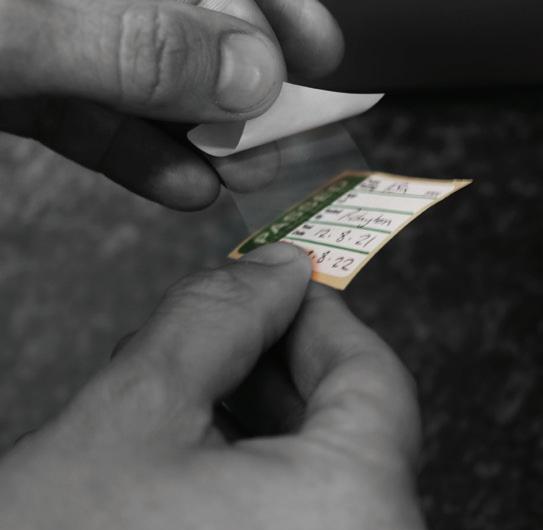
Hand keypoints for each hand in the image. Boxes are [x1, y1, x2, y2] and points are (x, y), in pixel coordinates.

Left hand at [0, 0, 343, 208]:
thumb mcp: (24, 26)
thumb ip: (140, 46)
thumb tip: (252, 75)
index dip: (273, 5)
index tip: (318, 52)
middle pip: (186, 32)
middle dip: (242, 89)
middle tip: (287, 137)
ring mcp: (51, 40)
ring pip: (146, 87)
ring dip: (200, 138)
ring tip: (242, 178)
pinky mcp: (23, 88)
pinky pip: (95, 123)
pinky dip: (140, 158)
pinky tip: (181, 186)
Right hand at [0, 243, 426, 529]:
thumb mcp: (136, 412)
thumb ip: (217, 319)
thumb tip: (275, 270)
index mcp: (353, 518)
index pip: (373, 379)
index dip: (322, 318)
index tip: (286, 289)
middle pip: (351, 426)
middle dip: (281, 366)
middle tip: (236, 331)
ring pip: (324, 471)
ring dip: (264, 417)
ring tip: (203, 387)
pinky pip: (306, 515)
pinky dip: (261, 472)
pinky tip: (207, 453)